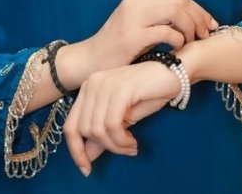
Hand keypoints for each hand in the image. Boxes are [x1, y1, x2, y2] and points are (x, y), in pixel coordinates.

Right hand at [61, 0, 216, 86]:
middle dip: (200, 19)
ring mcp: (133, 16)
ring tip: (191, 43)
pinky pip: (167, 33)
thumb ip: (159, 16)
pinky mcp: (132, 35)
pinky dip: (179, 41)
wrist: (91, 60)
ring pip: (177, 13)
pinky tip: (177, 50)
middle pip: (181, 2)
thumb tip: (194, 18)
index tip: (210, 25)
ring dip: (191, 29)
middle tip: (205, 36)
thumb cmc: (118, 46)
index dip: (199, 10)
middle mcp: (135, 0)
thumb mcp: (138, 23)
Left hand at [63, 61, 179, 176]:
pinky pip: (112, 124)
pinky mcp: (119, 89)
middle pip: (83, 130)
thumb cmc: (148, 93)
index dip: (75, 150)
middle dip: (105, 148)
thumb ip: (103, 133)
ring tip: (131, 146)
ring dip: (116, 146)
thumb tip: (87, 156)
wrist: (171, 72)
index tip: (86, 169)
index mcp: (88, 88)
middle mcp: (91, 83)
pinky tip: (133, 141)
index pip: (70, 125)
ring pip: (97, 129)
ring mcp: (104, 84)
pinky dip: (122, 139)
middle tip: (125, 150)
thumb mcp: (122, 117)